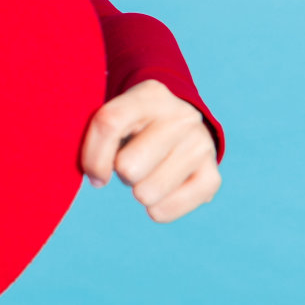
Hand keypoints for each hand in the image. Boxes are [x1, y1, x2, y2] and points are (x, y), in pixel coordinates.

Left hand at [80, 79, 220, 222]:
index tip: (94, 173)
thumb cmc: (133, 125)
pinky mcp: (212, 176)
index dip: (92, 156)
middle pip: (128, 167)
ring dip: (138, 190)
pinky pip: (165, 210)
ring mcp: (201, 145)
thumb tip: (92, 175)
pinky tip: (161, 190)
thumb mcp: (115, 115)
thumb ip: (95, 134)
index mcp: (149, 95)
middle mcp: (181, 117)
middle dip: (120, 173)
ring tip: (148, 172)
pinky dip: (155, 209)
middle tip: (130, 164)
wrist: (181, 126)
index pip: (108, 123)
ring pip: (145, 192)